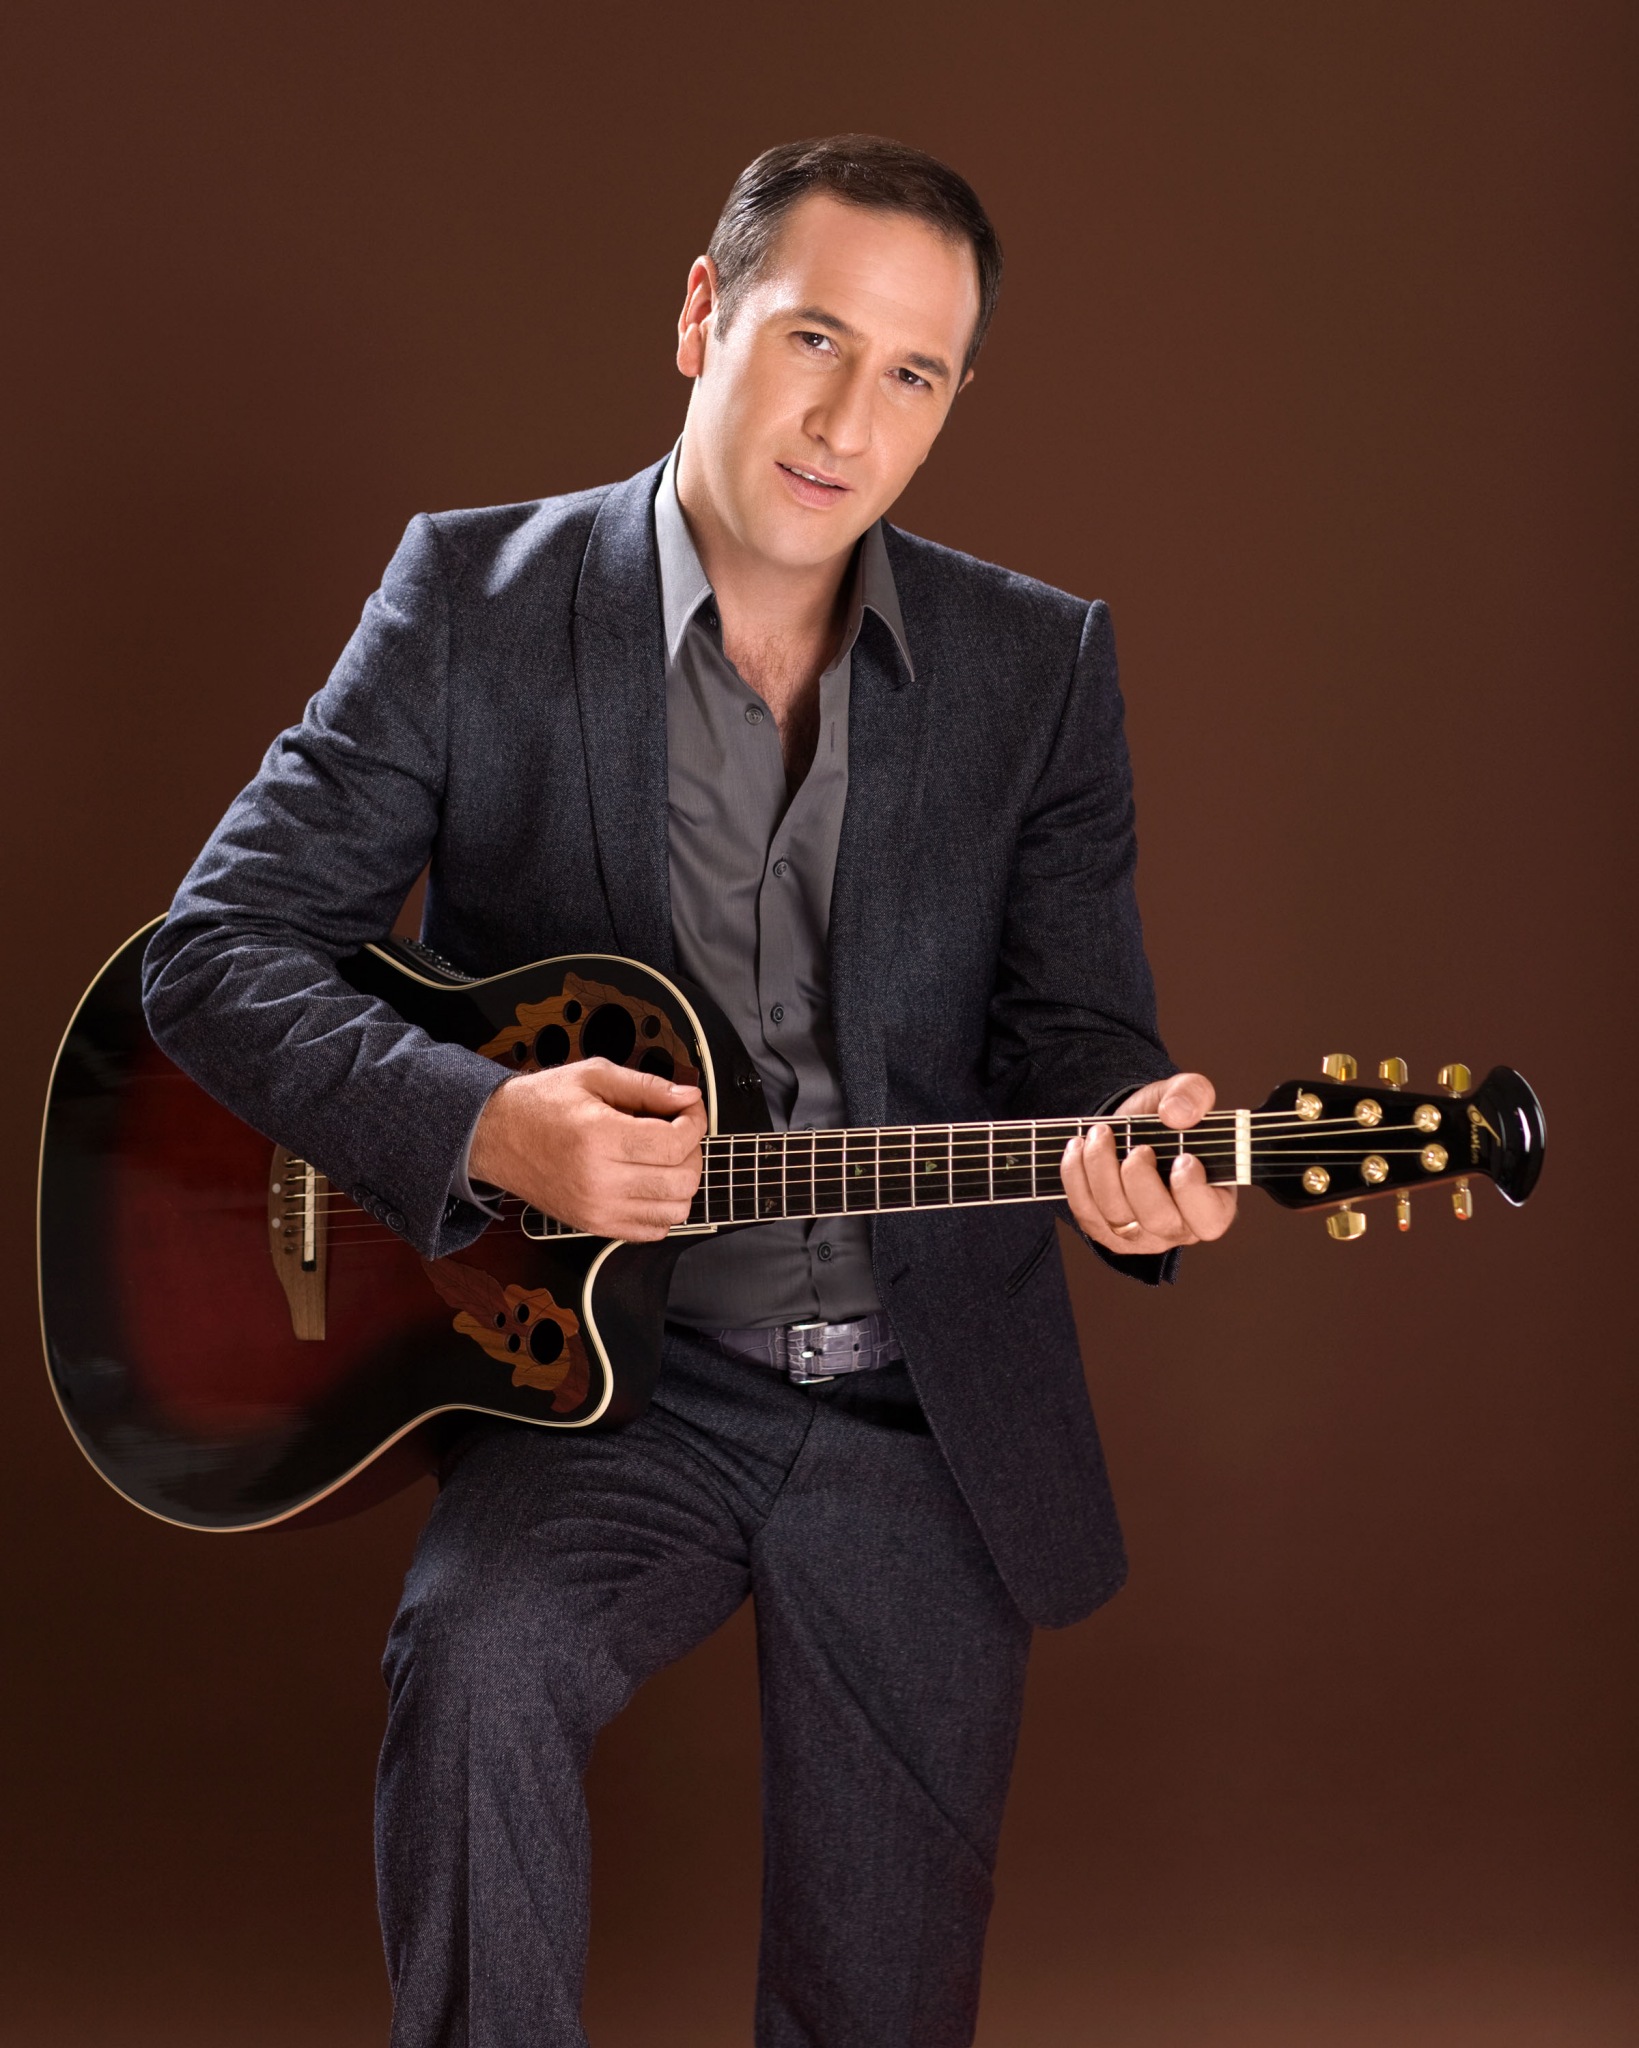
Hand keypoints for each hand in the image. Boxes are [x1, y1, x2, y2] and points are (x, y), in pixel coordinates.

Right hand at [468, 1059, 705, 1241]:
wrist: (496, 1137)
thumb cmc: (540, 1104)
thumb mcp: (592, 1075)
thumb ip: (646, 1086)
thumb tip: (688, 1096)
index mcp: (599, 1136)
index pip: (674, 1143)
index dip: (694, 1123)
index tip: (688, 1110)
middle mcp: (599, 1180)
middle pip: (681, 1179)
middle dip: (692, 1151)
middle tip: (678, 1131)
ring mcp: (597, 1209)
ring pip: (674, 1210)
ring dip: (682, 1182)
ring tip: (665, 1158)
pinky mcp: (593, 1226)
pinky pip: (652, 1232)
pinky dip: (663, 1210)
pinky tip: (651, 1183)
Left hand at [1060, 1072, 1236, 1256]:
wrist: (1129, 1130)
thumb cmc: (1168, 1120)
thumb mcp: (1186, 1094)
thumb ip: (1193, 1094)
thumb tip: (1176, 1114)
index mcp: (1212, 1203)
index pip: (1209, 1218)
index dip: (1193, 1193)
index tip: (1183, 1158)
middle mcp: (1178, 1227)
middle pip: (1158, 1220)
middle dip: (1140, 1179)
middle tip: (1138, 1147)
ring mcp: (1140, 1235)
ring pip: (1117, 1217)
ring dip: (1102, 1170)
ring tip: (1100, 1133)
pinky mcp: (1104, 1231)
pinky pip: (1085, 1212)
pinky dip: (1076, 1176)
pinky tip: (1078, 1146)